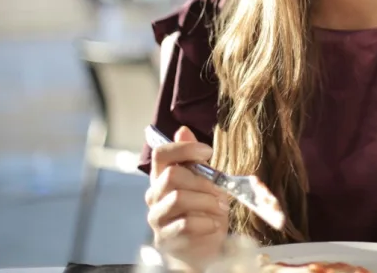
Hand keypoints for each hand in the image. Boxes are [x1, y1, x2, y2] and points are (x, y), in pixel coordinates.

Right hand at [145, 126, 229, 265]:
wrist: (202, 246)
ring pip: (178, 198)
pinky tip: (214, 224)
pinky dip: (205, 222)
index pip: (161, 153)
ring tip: (221, 207)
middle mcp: (155, 194)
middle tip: (222, 190)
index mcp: (162, 176)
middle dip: (203, 181)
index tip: (208, 151)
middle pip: (172, 175)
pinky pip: (184, 224)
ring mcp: (157, 217)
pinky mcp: (164, 238)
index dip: (184, 148)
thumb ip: (194, 159)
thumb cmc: (204, 210)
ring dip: (206, 201)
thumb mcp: (205, 181)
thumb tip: (183, 130)